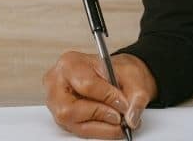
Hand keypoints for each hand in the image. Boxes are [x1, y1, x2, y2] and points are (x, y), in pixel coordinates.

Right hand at [43, 51, 157, 138]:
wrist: (116, 75)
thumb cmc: (118, 71)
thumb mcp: (133, 76)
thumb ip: (136, 96)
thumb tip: (130, 117)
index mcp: (70, 63)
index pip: (86, 84)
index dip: (107, 97)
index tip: (123, 104)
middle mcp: (56, 83)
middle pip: (71, 109)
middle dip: (100, 114)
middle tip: (120, 116)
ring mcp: (56, 103)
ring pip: (73, 123)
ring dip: (99, 126)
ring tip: (118, 121)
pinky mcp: (62, 117)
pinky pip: (77, 130)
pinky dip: (97, 130)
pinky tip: (110, 125)